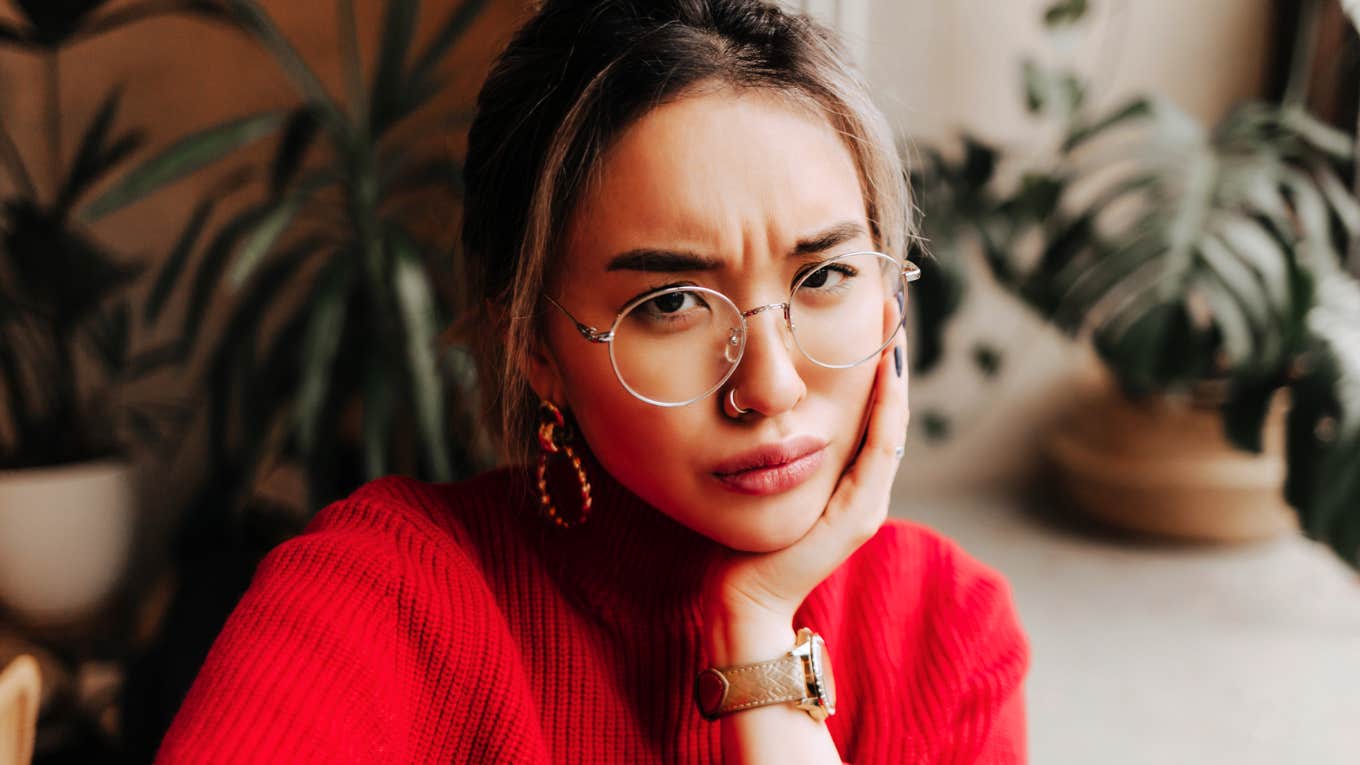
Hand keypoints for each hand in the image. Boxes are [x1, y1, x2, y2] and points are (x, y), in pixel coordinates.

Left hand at [702, 330, 909, 660]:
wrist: (742, 599)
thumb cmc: (738, 541)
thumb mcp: (757, 476)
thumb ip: (766, 444)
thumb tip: (747, 395)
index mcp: (843, 476)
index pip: (866, 407)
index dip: (870, 362)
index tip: (866, 314)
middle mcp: (862, 485)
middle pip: (885, 406)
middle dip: (889, 354)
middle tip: (889, 303)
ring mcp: (867, 500)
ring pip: (890, 422)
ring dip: (894, 373)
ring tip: (893, 327)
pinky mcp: (860, 515)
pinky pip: (880, 451)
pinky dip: (886, 410)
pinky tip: (885, 373)